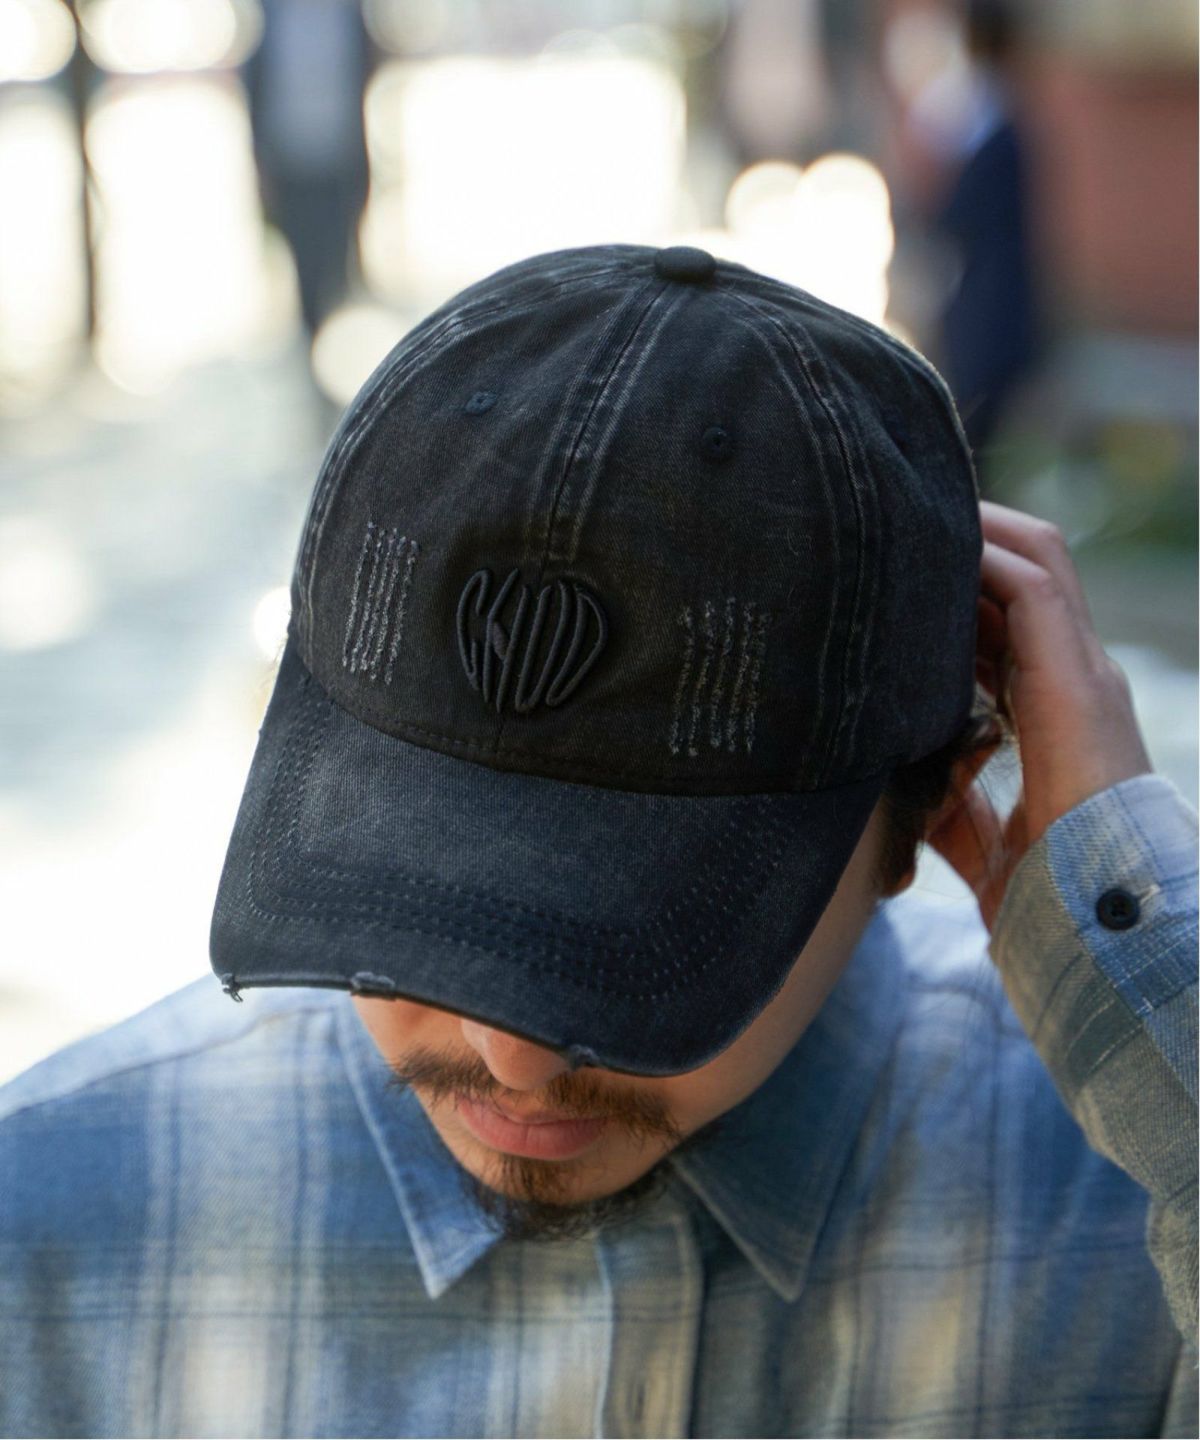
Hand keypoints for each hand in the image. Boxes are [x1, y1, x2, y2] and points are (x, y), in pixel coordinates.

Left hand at [926, 499, 1154, 930]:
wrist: (1093, 918)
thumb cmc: (1042, 886)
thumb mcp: (973, 831)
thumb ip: (946, 799)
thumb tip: (891, 786)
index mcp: (1056, 707)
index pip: (1012, 618)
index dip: (961, 586)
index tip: (902, 572)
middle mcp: (1074, 675)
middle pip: (1027, 573)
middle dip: (970, 539)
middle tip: (901, 520)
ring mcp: (1083, 670)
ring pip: (1036, 561)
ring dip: (977, 530)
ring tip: (913, 510)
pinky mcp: (1078, 676)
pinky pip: (1033, 587)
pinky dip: (988, 555)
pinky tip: (938, 543)